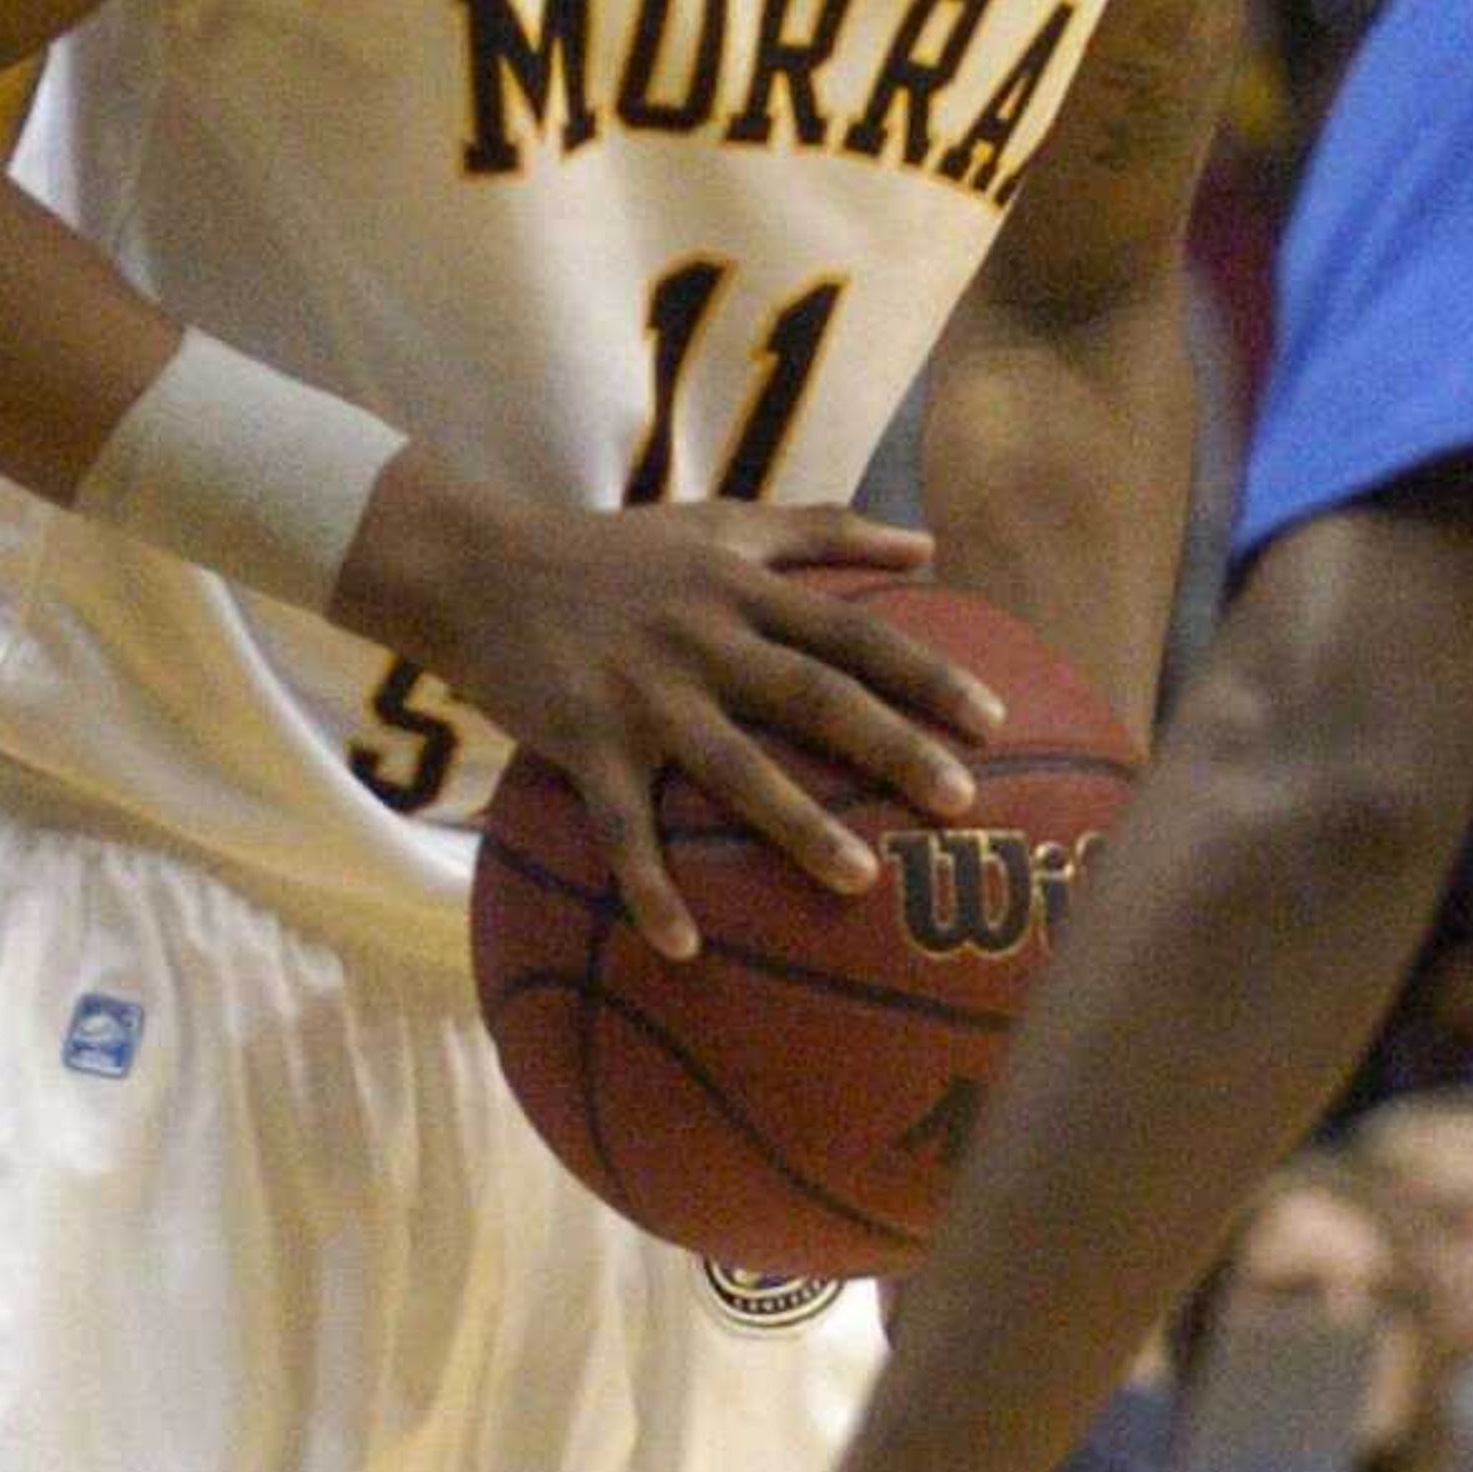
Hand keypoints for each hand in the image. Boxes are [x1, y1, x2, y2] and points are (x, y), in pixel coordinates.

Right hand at [335, 457, 1000, 958]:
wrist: (478, 566)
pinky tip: (685, 949)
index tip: (994, 719)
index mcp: (745, 590)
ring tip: (861, 881)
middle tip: (962, 801)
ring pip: (733, 764)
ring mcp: (643, 691)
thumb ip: (826, 531)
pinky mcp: (581, 739)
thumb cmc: (618, 552)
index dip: (926, 673)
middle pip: (814, 695)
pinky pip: (622, 825)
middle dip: (891, 747)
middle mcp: (704, 638)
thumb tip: (931, 545)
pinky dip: (650, 886)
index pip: (853, 632)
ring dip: (797, 825)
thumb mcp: (723, 523)